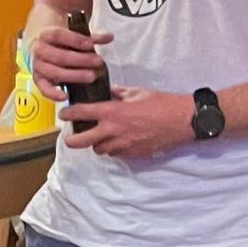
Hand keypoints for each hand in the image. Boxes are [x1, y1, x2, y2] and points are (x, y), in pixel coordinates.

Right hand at [30, 22, 112, 101]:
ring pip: (54, 72)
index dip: (76, 40)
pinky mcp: (39, 80)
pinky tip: (65, 96)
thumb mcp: (75, 37)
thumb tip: (109, 37)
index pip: (59, 36)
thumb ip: (91, 38)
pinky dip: (53, 94)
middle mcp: (39, 50)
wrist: (44, 48)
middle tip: (99, 62)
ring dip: (74, 75)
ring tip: (92, 76)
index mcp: (46, 35)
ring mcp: (38, 66)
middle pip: (59, 56)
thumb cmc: (62, 42)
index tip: (91, 45)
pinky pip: (44, 89)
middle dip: (80, 60)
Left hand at [59, 87, 194, 157]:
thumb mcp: (137, 92)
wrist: (183, 121)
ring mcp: (122, 145)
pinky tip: (120, 141)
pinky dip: (114, 149)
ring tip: (101, 137)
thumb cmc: (162, 103)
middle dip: (71, 139)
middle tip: (71, 137)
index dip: (68, 114)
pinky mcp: (132, 154)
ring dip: (97, 144)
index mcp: (112, 112)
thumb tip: (107, 93)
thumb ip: (118, 94)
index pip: (80, 113)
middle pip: (80, 141)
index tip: (64, 114)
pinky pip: (116, 154)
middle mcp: (113, 130)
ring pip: (98, 150)